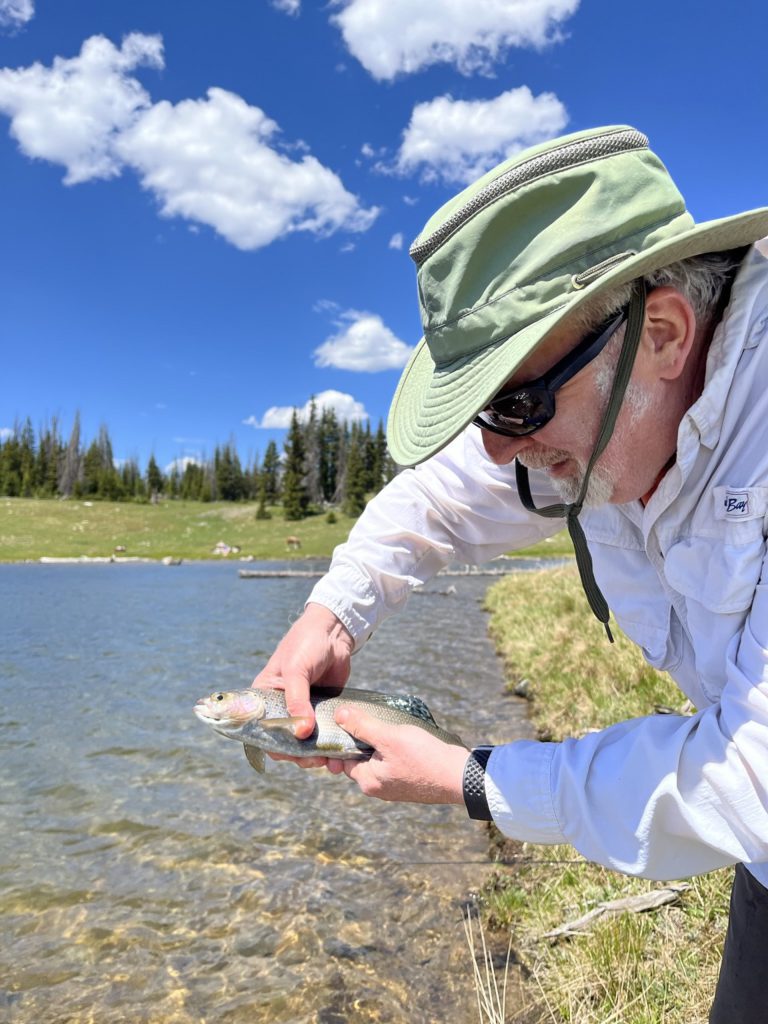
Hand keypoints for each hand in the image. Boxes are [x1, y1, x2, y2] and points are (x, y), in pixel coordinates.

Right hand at [252, 602, 354, 765]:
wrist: (334, 631)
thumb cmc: (306, 644)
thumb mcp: (297, 671)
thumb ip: (297, 701)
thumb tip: (302, 732)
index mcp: (266, 696)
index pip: (263, 729)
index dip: (273, 745)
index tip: (290, 755)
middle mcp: (282, 706)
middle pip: (286, 740)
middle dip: (299, 754)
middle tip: (315, 760)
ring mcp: (304, 709)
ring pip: (307, 740)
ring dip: (316, 752)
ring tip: (330, 760)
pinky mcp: (323, 709)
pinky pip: (325, 731)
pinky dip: (330, 743)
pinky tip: (340, 752)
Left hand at [326, 705, 468, 804]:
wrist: (462, 777)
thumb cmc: (424, 757)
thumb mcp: (389, 737)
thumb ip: (362, 726)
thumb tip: (339, 715)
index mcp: (368, 781)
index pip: (344, 757)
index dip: (344, 736)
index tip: (349, 718)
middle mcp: (379, 788)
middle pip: (361, 757)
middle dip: (365, 737)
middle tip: (371, 716)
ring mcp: (395, 786)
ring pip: (379, 758)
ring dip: (381, 741)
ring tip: (389, 723)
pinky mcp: (410, 781)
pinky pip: (394, 762)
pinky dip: (395, 748)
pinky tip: (404, 734)